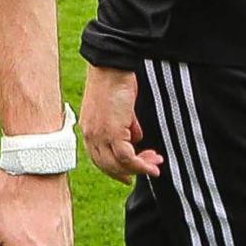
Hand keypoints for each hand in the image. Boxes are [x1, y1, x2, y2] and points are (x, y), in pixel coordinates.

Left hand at [80, 63, 164, 183]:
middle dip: (131, 172)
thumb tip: (135, 138)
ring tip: (156, 165)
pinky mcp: (111, 131)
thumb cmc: (115, 84)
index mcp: (89, 130)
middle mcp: (90, 135)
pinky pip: (126, 157)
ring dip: (140, 168)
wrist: (111, 68)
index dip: (115, 171)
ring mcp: (99, 135)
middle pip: (108, 166)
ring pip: (118, 164)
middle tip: (151, 169)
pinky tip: (152, 163)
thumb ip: (125, 126)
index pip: (99, 159)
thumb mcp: (120, 110)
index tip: (129, 177)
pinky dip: (140, 164)